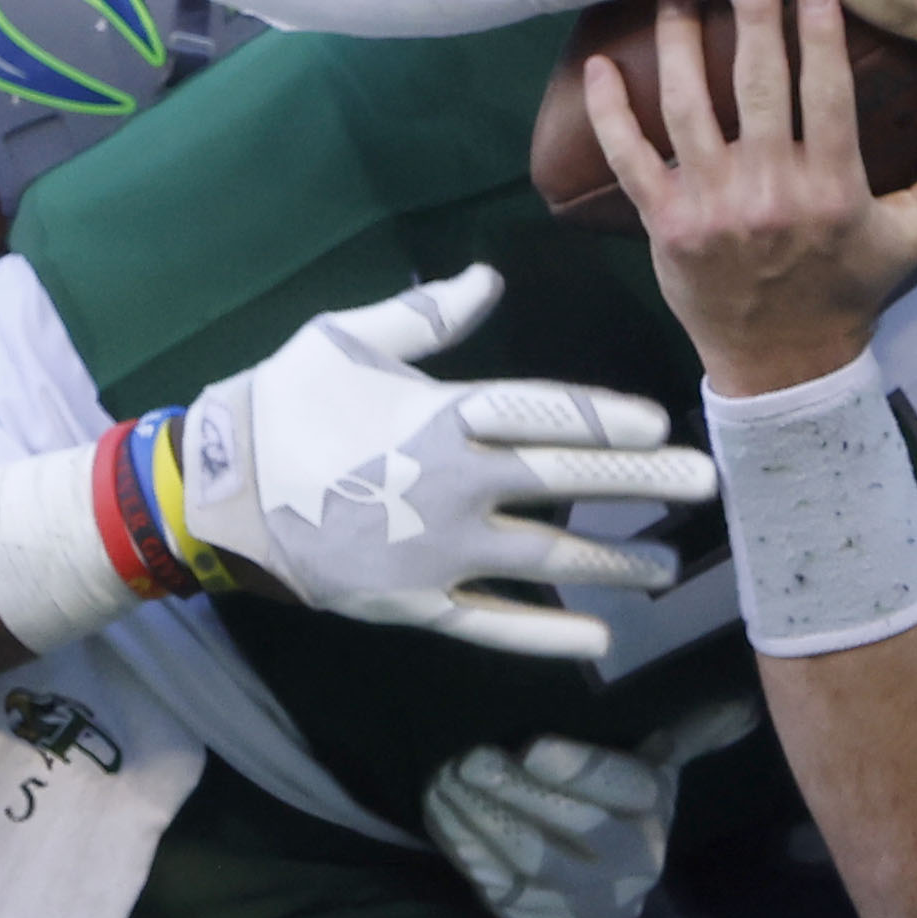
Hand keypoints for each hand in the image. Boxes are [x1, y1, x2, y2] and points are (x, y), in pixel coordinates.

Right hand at [176, 266, 717, 665]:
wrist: (209, 491)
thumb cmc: (280, 402)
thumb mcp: (347, 338)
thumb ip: (428, 316)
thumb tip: (490, 279)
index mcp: (442, 414)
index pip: (546, 414)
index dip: (608, 419)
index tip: (661, 422)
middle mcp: (452, 484)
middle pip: (568, 483)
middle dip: (643, 483)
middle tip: (706, 485)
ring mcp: (437, 551)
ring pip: (547, 560)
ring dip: (613, 564)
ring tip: (665, 569)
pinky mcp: (415, 603)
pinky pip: (496, 623)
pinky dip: (549, 633)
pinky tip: (600, 638)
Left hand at [424, 705, 748, 917]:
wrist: (606, 912)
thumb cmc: (620, 821)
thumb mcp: (655, 779)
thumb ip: (687, 733)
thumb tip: (741, 706)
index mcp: (651, 813)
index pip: (623, 787)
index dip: (579, 768)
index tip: (534, 747)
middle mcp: (625, 859)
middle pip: (568, 823)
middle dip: (513, 789)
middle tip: (469, 758)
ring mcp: (580, 896)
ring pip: (526, 855)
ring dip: (478, 817)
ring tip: (444, 780)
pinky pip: (496, 884)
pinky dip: (464, 849)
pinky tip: (441, 816)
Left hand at [578, 0, 916, 393]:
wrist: (784, 364)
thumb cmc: (850, 289)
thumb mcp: (912, 238)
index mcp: (832, 190)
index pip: (826, 95)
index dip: (819, 35)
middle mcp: (771, 194)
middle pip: (757, 86)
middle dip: (751, 15)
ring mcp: (712, 208)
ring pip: (688, 108)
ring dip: (677, 43)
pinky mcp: (666, 225)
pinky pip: (630, 159)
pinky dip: (610, 113)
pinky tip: (600, 65)